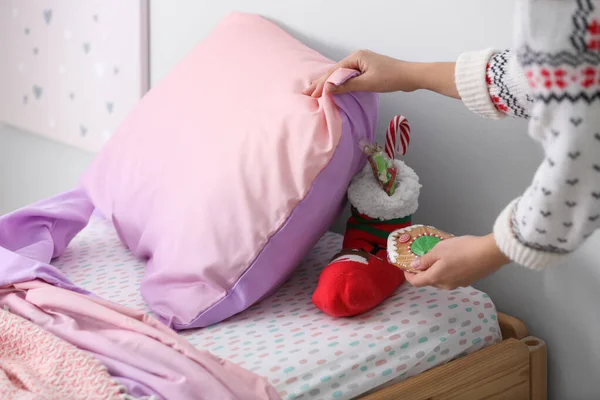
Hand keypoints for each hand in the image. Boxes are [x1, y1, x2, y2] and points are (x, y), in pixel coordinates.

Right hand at [304, 50, 421, 97]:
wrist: (411, 76)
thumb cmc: (391, 78)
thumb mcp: (367, 83)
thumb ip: (347, 86)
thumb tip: (328, 89)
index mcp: (356, 57)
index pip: (334, 71)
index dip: (321, 83)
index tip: (311, 93)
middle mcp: (357, 58)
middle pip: (335, 72)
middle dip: (321, 82)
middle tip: (307, 92)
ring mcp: (362, 64)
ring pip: (341, 75)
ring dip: (329, 84)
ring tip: (315, 91)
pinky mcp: (367, 71)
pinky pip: (349, 77)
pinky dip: (339, 84)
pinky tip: (333, 89)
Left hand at [404, 234, 509, 289]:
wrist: (490, 254)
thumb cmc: (462, 250)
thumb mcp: (439, 250)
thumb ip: (425, 259)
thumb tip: (414, 266)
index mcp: (436, 278)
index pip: (416, 282)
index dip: (408, 275)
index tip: (406, 267)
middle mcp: (446, 285)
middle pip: (429, 281)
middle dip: (423, 271)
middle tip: (422, 258)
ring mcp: (458, 284)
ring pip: (441, 279)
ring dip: (436, 271)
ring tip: (438, 256)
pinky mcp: (469, 281)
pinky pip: (452, 277)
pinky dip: (448, 270)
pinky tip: (453, 259)